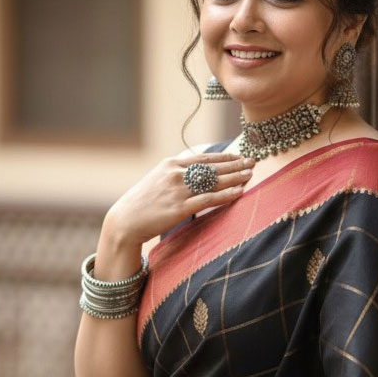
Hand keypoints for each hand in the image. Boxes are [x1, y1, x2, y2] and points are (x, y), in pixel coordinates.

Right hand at [103, 151, 250, 245]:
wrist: (125, 220)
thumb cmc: (141, 202)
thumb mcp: (157, 180)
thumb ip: (176, 174)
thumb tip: (198, 172)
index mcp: (170, 164)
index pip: (204, 158)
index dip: (224, 157)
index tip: (239, 156)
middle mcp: (175, 174)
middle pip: (212, 167)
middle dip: (235, 164)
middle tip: (253, 162)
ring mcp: (178, 191)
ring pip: (213, 181)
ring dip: (235, 177)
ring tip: (250, 174)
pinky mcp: (180, 208)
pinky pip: (209, 199)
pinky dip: (226, 195)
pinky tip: (239, 192)